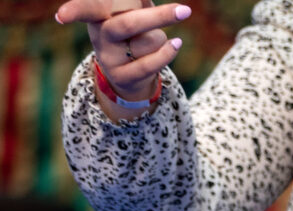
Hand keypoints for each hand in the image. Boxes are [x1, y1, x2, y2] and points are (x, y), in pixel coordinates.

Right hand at [57, 0, 191, 106]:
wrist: (129, 69)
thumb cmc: (133, 28)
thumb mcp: (132, 8)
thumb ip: (135, 1)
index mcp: (98, 14)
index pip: (86, 8)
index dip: (75, 11)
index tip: (62, 17)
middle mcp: (99, 34)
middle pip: (127, 24)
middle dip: (159, 17)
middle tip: (185, 11)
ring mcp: (108, 57)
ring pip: (147, 41)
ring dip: (160, 38)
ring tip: (152, 39)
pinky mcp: (121, 77)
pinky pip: (151, 63)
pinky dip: (168, 52)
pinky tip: (175, 44)